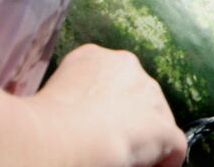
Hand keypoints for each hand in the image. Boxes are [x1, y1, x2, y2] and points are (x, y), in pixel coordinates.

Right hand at [38, 44, 185, 166]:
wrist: (58, 139)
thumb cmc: (40, 123)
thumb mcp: (49, 95)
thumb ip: (70, 97)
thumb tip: (72, 116)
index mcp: (94, 58)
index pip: (110, 81)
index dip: (104, 108)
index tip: (91, 128)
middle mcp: (127, 66)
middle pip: (136, 97)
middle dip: (128, 122)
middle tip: (108, 147)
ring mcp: (149, 96)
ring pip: (156, 120)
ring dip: (145, 142)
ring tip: (123, 160)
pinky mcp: (164, 128)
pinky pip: (173, 147)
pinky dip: (164, 163)